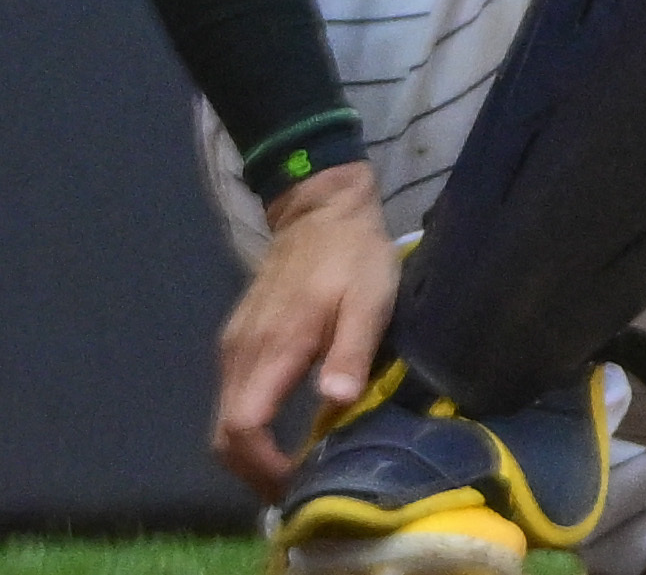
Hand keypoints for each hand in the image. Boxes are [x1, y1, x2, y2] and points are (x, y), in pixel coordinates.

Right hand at [214, 160, 394, 492]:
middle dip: (252, 471)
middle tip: (294, 487)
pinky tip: (284, 432)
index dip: (262, 466)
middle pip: (223, 435)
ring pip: (224, 418)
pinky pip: (232, 398)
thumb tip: (335, 404)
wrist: (320, 210)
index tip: (295, 482)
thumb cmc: (352, 256)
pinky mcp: (237, 341)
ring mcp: (234, 347)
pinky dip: (249, 427)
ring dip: (250, 452)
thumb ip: (352, 351)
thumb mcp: (370, 300)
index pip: (242, 427)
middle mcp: (241, 354)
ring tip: (293, 467)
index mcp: (273, 348)